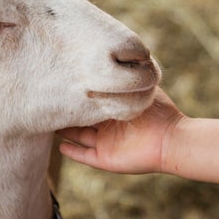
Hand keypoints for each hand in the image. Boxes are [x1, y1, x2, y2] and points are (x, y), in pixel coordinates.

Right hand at [58, 87, 184, 173]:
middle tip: (48, 98)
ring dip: (64, 130)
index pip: (92, 101)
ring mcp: (106, 143)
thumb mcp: (140, 88)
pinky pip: (84, 156)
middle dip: (67, 110)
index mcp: (115, 109)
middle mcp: (108, 126)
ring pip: (78, 136)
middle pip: (81, 118)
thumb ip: (127, 78)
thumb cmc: (159, 112)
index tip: (63, 83)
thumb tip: (114, 59)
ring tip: (48, 119)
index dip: (79, 94)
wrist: (171, 139)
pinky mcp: (106, 158)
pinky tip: (60, 146)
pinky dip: (72, 152)